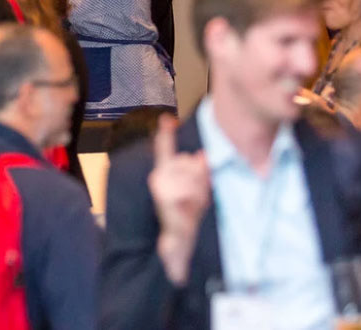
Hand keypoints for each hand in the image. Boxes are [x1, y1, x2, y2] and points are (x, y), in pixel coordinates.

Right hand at [148, 115, 210, 284]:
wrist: (178, 240)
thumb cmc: (187, 215)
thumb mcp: (195, 190)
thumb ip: (197, 172)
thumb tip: (202, 155)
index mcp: (163, 172)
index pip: (165, 148)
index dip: (166, 133)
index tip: (167, 119)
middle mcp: (158, 175)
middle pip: (189, 161)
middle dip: (200, 176)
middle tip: (198, 197)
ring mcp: (161, 185)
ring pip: (192, 173)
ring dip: (200, 189)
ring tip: (196, 204)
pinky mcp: (165, 195)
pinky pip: (190, 188)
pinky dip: (196, 197)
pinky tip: (192, 207)